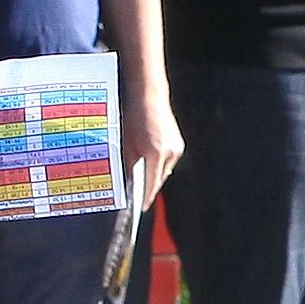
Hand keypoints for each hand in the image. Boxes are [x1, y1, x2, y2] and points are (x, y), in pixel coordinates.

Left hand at [124, 71, 183, 211]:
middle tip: (138, 194)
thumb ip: (129, 163)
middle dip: (149, 186)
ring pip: (165, 170)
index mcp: (155, 153)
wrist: (149, 96)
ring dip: (155, 174)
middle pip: (160, 178)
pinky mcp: (178, 143)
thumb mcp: (126, 143)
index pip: (152, 183)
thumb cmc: (134, 117)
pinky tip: (150, 162)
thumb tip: (128, 179)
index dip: (146, 197)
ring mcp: (176, 148)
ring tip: (142, 177)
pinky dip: (160, 164)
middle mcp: (169, 152)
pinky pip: (168, 161)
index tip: (141, 206)